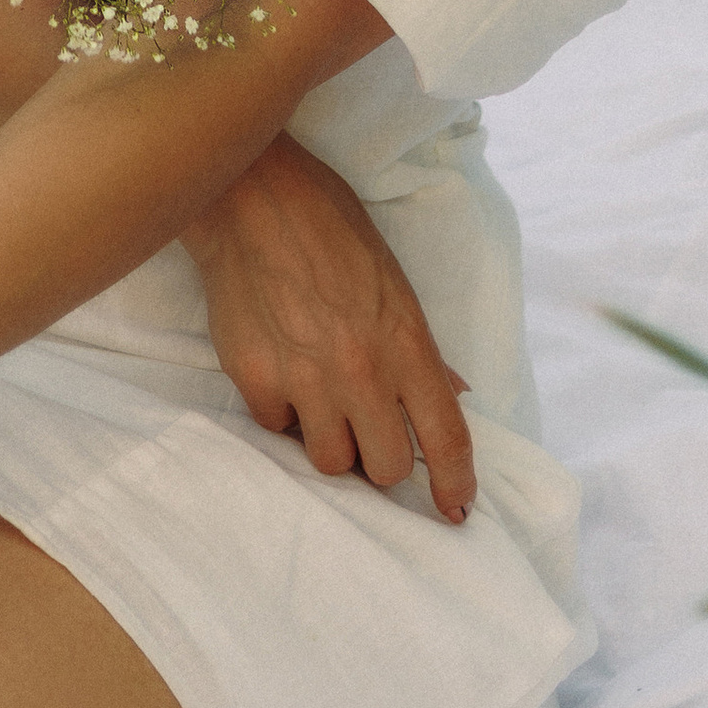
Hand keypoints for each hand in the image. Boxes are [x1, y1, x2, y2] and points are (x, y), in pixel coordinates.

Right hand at [184, 139, 475, 521]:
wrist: (250, 197)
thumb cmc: (329, 224)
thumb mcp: (392, 281)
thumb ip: (420, 347)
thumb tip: (453, 393)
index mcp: (406, 342)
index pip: (446, 437)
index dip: (456, 485)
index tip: (455, 511)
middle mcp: (361, 370)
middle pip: (387, 467)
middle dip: (383, 462)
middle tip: (371, 436)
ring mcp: (305, 379)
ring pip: (331, 462)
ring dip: (332, 444)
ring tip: (323, 409)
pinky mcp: (255, 379)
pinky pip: (277, 428)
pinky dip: (283, 414)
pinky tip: (281, 376)